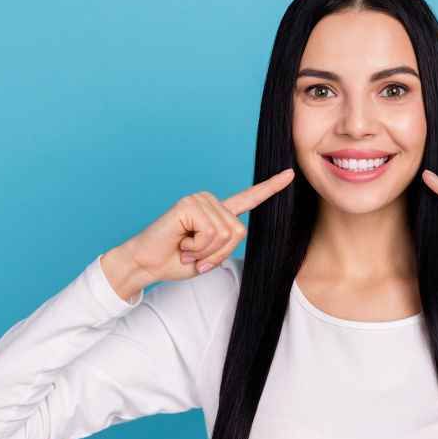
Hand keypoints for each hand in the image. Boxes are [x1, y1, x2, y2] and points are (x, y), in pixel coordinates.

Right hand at [120, 168, 294, 284]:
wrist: (147, 264)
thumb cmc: (176, 262)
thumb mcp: (210, 258)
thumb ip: (226, 246)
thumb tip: (235, 231)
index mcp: (219, 213)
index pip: (249, 199)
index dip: (270, 188)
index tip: (290, 174)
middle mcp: (211, 202)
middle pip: (239, 232)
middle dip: (219, 253)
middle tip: (195, 254)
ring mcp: (200, 200)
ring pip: (226, 234)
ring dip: (205, 251)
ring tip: (186, 249)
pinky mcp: (189, 204)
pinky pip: (210, 232)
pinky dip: (197, 247)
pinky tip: (181, 243)